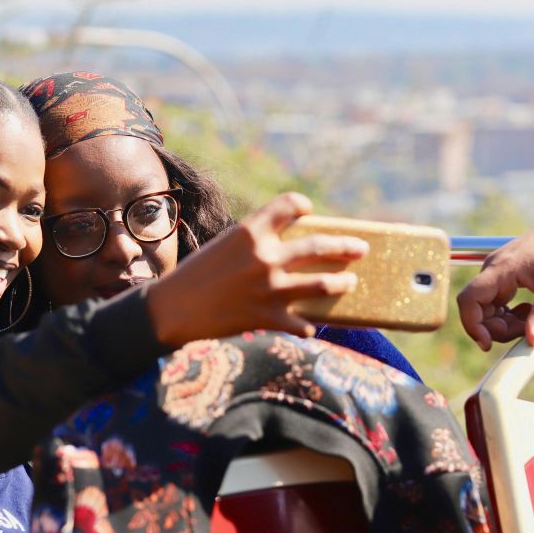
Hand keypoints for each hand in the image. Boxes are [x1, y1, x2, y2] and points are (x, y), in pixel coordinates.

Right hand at [148, 192, 367, 346]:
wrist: (172, 310)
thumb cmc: (195, 276)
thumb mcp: (223, 248)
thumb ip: (253, 245)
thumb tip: (284, 250)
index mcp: (250, 232)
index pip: (289, 205)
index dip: (301, 205)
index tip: (307, 209)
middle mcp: (265, 256)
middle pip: (319, 245)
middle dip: (345, 246)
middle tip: (361, 249)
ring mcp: (269, 288)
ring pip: (322, 284)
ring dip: (341, 283)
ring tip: (349, 282)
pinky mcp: (267, 317)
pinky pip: (302, 323)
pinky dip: (308, 326)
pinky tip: (309, 327)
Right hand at [457, 209, 533, 350]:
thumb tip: (532, 341)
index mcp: (501, 268)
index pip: (469, 299)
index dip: (472, 325)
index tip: (488, 345)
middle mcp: (493, 269)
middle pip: (477, 309)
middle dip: (497, 328)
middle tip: (528, 332)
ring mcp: (497, 272)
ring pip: (486, 307)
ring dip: (504, 323)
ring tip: (532, 321)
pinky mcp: (504, 275)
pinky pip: (495, 302)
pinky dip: (508, 314)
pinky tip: (529, 311)